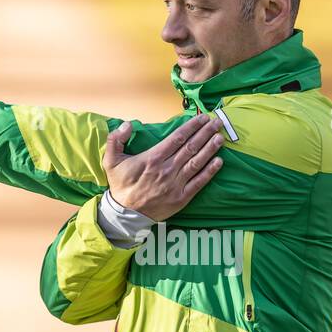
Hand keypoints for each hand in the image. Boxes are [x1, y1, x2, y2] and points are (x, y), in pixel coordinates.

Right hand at [103, 114, 224, 221]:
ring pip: (197, 162)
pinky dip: (210, 172)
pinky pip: (199, 183)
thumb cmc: (120, 185)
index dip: (192, 126)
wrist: (126, 214)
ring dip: (210, 149)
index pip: (177, 138)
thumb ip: (116, 139)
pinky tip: (219, 162)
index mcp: (153, 158)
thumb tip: (127, 124)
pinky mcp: (181, 198)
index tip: (202, 118)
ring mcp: (176, 184)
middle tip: (217, 123)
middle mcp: (167, 169)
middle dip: (205, 133)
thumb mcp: (111, 160)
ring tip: (220, 138)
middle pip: (191, 147)